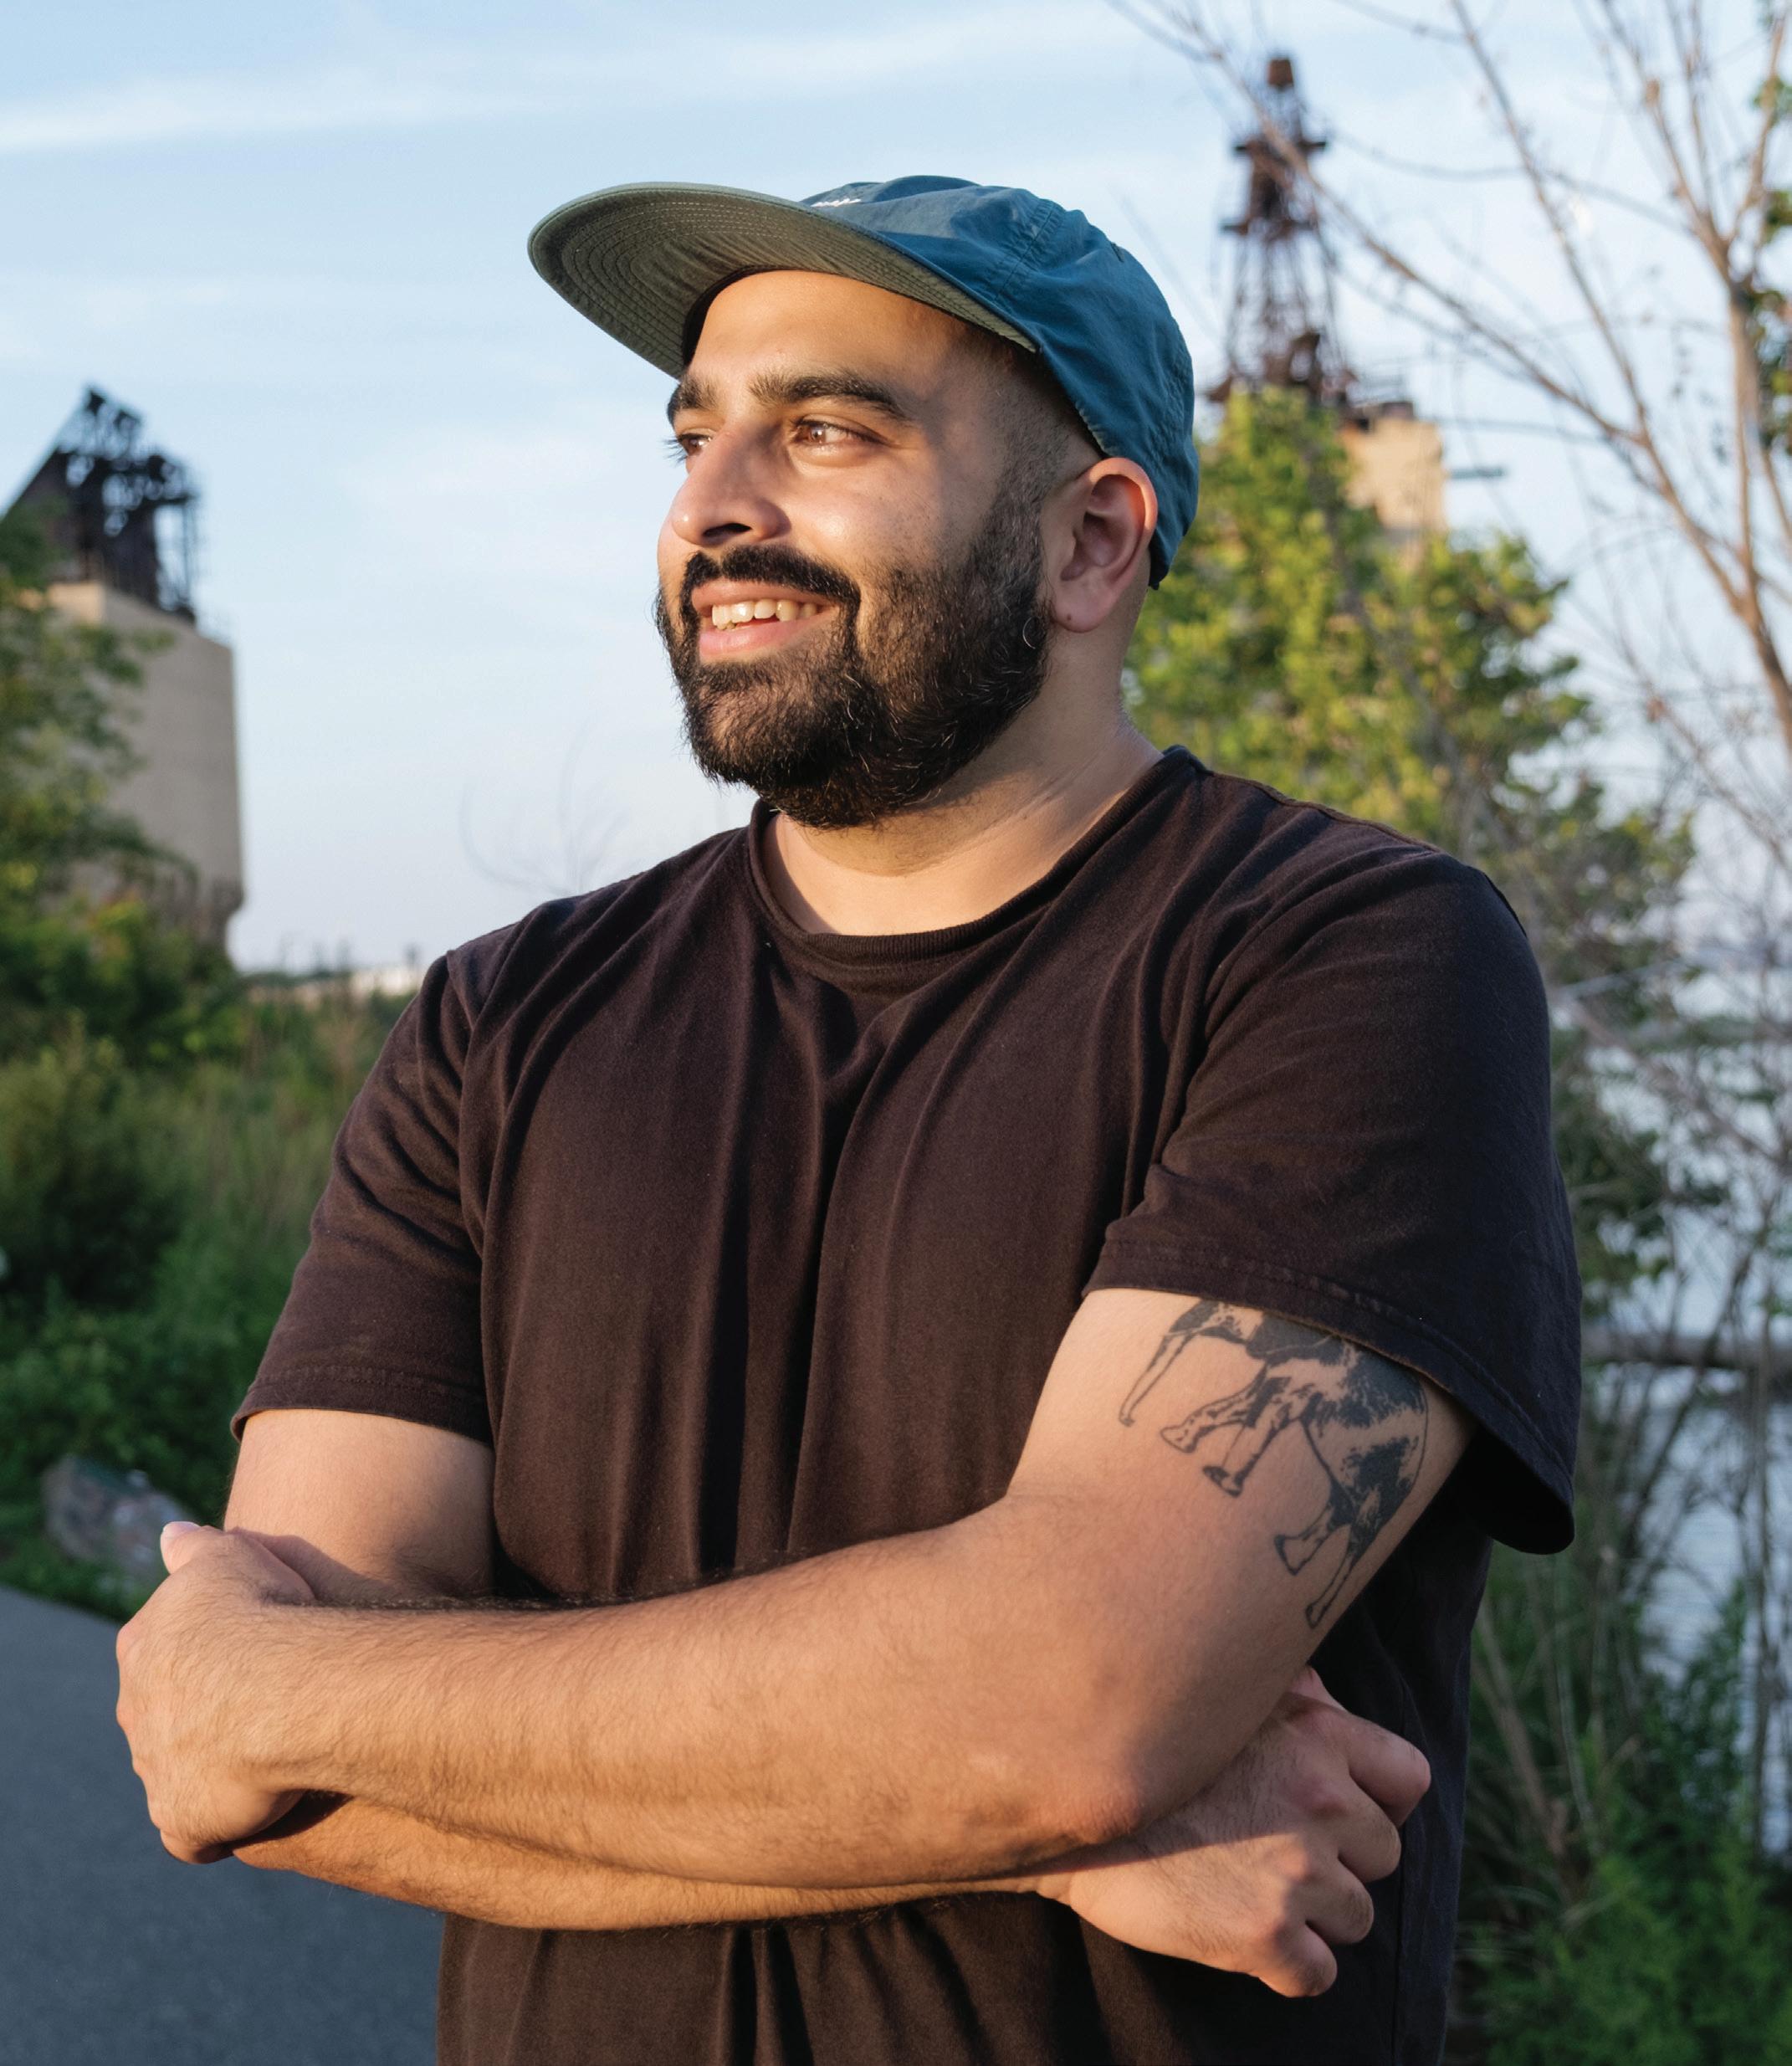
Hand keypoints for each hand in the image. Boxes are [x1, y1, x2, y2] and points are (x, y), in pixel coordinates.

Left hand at [115, 1523, 315, 1863]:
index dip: (202, 1653)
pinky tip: (253, 1812)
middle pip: (162, 1714)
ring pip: (176, 1770)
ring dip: (211, 1766)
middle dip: (200, 1713)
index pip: (158, 1653)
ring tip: (268, 1754)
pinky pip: (193, 1833)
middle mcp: (137, 1710)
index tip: (245, 1650)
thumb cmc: (258, 1612)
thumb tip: (170, 1534)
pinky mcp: (180, 1821)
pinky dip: (216, 1825)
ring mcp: (154, 1769)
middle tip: (261, 1703)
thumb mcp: (228, 1554)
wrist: (275, 1689)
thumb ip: (195, 1548)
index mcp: (142, 1647)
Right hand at [1034, 1668, 1429, 1996]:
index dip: (1383, 1800)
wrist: (1072, 1809)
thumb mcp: (1227, 1698)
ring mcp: (1297, 1873)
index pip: (1410, 1779)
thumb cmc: (1146, 1747)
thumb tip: (1333, 1709)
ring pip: (1357, 1918)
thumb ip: (1295, 1700)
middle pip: (1384, 1854)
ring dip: (1316, 1914)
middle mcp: (1322, 1802)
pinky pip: (1318, 1975)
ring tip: (1256, 1889)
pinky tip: (1246, 1936)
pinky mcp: (1266, 1937)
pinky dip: (1289, 1967)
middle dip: (1342, 1859)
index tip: (1345, 1811)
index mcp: (1320, 1738)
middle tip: (1279, 1852)